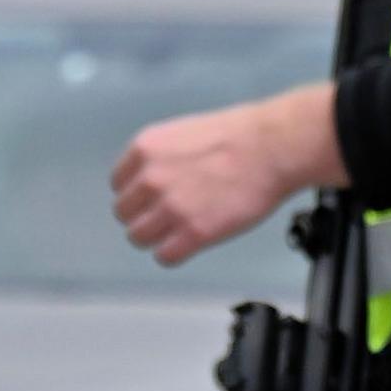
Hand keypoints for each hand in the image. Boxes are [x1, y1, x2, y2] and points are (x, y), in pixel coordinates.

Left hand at [113, 84, 345, 266]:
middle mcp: (151, 179)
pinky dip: (174, 253)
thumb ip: (160, 158)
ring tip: (178, 231)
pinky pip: (165, 257)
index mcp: (145, 150)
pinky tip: (189, 243)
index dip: (137, 193)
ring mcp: (171, 208)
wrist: (272, 147)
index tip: (150, 198)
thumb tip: (150, 178)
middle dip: (144, 215)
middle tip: (167, 215)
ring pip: (138, 238)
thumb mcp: (183, 133)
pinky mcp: (193, 233)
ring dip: (156, 237)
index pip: (118, 184)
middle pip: (125, 213)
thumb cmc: (240, 136)